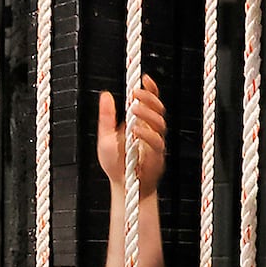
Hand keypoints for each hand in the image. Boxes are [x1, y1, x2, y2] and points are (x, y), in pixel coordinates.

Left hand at [96, 75, 165, 196]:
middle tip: (135, 93)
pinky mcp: (157, 156)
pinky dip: (146, 134)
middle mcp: (150, 130)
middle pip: (158, 108)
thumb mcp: (105, 137)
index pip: (150, 102)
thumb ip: (106, 117)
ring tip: (133, 109)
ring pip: (160, 122)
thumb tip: (105, 94)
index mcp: (140, 123)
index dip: (151, 90)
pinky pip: (156, 141)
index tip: (145, 79)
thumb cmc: (115, 164)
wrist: (123, 187)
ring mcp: (155, 142)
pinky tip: (135, 130)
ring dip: (147, 113)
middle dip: (149, 98)